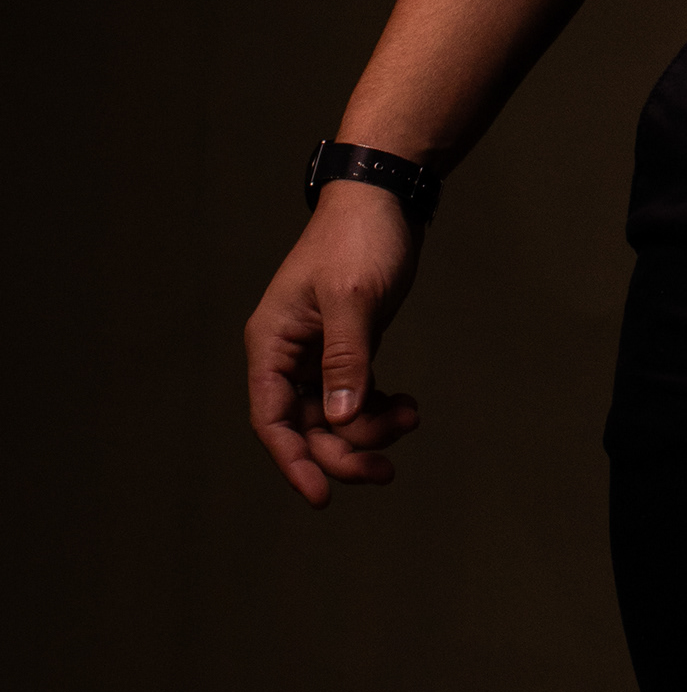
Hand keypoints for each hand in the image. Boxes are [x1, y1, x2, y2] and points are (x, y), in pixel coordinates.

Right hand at [244, 182, 424, 507]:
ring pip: (334, 416)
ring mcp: (317, 353)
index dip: (294, 462)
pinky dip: (379, 409)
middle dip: (344, 451)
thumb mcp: (352, 298)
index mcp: (272, 343)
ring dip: (369, 430)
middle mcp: (288, 353)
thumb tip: (338, 419)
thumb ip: (345, 360)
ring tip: (411, 419)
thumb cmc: (360, 238)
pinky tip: (408, 408)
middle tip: (386, 469)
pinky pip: (355, 396)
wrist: (385, 195)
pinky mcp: (346, 347)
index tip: (323, 496)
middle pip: (306, 427)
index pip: (272, 419)